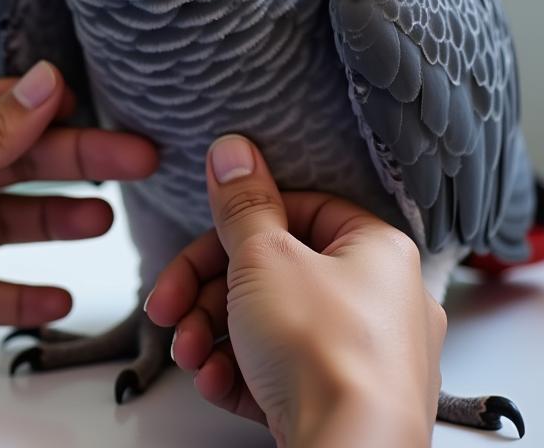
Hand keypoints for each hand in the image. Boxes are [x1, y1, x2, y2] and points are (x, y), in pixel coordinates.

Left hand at [0, 62, 155, 377]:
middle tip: (132, 160)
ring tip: (104, 219)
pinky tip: (57, 294)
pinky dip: (18, 294)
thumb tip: (44, 84)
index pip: (0, 110)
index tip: (106, 110)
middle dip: (75, 162)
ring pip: (5, 222)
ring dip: (55, 221)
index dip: (55, 111)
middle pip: (14, 163)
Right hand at [145, 135, 443, 447]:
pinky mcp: (343, 400)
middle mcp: (380, 300)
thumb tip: (234, 152)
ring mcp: (365, 356)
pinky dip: (239, 369)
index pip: (299, 209)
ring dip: (212, 331)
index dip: (241, 221)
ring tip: (187, 351)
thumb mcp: (264, 257)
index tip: (204, 233)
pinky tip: (211, 379)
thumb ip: (242, 204)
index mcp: (376, 250)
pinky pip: (282, 369)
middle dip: (208, 289)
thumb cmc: (325, 356)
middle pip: (273, 270)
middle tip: (170, 302)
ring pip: (270, 322)